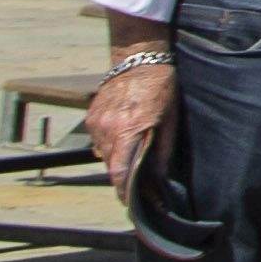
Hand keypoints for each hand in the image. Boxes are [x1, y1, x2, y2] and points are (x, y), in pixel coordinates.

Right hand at [86, 53, 177, 196]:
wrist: (138, 58)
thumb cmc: (161, 87)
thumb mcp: (169, 120)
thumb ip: (162, 149)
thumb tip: (159, 175)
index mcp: (128, 132)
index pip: (120, 172)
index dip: (124, 191)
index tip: (129, 203)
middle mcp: (107, 130)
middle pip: (110, 166)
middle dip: (122, 179)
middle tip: (135, 188)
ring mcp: (96, 123)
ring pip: (103, 154)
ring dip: (115, 162)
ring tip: (131, 163)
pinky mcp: (91, 116)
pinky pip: (98, 140)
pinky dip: (109, 146)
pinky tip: (122, 142)